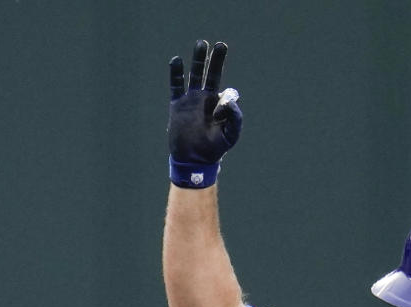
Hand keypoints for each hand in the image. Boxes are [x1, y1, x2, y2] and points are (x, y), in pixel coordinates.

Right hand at [168, 40, 242, 187]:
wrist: (193, 160)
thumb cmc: (214, 149)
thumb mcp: (230, 136)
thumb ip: (235, 119)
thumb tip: (229, 100)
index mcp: (220, 106)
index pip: (227, 93)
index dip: (227, 100)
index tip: (221, 113)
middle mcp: (206, 99)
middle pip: (211, 74)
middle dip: (216, 60)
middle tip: (220, 45)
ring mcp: (191, 99)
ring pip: (195, 74)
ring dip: (198, 60)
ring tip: (201, 43)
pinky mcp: (178, 104)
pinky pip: (176, 85)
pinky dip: (176, 73)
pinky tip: (176, 60)